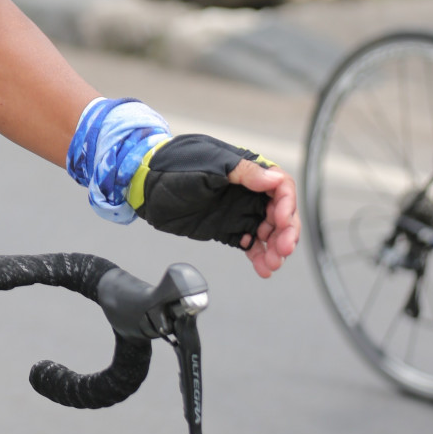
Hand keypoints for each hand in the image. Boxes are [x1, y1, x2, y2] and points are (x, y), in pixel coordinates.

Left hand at [130, 133, 299, 272]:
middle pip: (279, 213)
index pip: (281, 187)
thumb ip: (242, 172)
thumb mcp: (210, 165)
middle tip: (283, 250)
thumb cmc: (175, 166)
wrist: (146, 185)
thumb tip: (274, 179)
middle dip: (285, 233)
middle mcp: (247, 191)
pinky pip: (250, 244)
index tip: (280, 221)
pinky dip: (259, 256)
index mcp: (247, 171)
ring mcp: (237, 211)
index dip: (286, 205)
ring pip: (267, 233)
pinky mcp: (226, 229)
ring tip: (273, 264)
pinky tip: (263, 268)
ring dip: (274, 248)